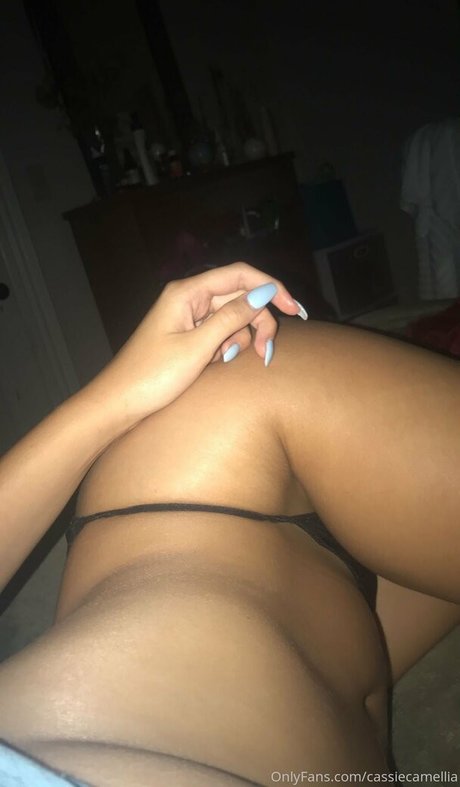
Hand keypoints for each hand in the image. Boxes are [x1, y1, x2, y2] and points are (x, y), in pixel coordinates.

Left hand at [87, 261, 306, 424]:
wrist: (119, 403)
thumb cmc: (151, 376)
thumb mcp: (197, 347)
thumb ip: (232, 318)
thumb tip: (265, 291)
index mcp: (187, 292)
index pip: (239, 274)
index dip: (271, 287)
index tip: (295, 309)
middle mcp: (189, 298)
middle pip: (240, 297)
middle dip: (258, 322)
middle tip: (267, 353)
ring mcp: (189, 317)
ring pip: (234, 317)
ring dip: (242, 338)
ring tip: (230, 362)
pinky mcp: (189, 335)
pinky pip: (221, 333)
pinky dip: (228, 347)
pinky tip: (218, 364)